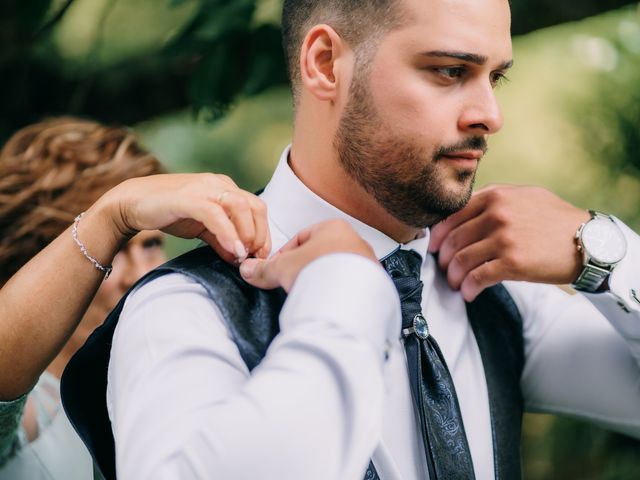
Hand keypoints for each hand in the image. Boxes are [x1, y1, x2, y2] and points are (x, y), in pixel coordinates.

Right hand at [96, 173, 270, 262]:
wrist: (132, 202)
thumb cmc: (169, 212)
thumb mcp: (201, 228)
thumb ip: (221, 240)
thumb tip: (239, 258)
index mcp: (225, 188)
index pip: (257, 207)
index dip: (264, 232)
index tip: (262, 255)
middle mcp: (218, 184)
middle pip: (255, 206)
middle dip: (260, 234)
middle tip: (256, 257)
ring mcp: (204, 188)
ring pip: (240, 207)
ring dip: (248, 233)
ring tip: (245, 255)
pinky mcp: (188, 198)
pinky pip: (215, 214)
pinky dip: (228, 233)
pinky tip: (233, 250)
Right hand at [239, 219, 376, 291]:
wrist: (347, 295)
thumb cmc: (318, 269)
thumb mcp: (282, 267)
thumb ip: (264, 268)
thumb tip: (248, 269)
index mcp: (333, 227)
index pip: (301, 238)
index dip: (284, 255)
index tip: (276, 270)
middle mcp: (354, 240)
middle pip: (319, 254)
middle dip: (304, 268)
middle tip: (291, 284)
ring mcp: (366, 262)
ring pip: (335, 270)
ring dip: (321, 281)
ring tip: (309, 295)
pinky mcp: (373, 283)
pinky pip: (349, 285)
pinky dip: (337, 292)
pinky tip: (326, 302)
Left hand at [428, 185, 590, 300]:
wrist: (587, 241)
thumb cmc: (553, 219)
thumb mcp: (523, 195)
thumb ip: (492, 198)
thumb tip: (461, 209)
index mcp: (494, 195)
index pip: (451, 216)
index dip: (437, 236)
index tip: (434, 247)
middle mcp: (496, 214)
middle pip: (453, 240)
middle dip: (444, 259)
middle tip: (445, 269)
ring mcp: (504, 238)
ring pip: (461, 260)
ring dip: (454, 276)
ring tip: (456, 284)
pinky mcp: (512, 263)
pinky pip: (478, 278)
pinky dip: (468, 288)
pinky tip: (468, 294)